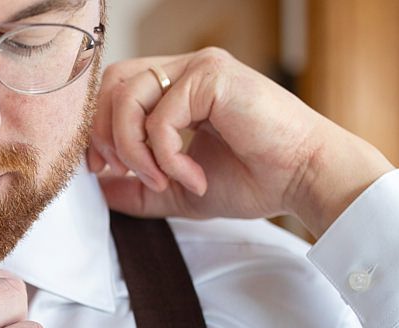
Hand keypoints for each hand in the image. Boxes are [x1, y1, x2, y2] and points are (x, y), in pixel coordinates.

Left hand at [88, 48, 393, 236]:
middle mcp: (188, 69)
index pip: (116, 91)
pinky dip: (167, 157)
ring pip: (128, 98)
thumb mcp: (178, 190)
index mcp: (179, 87)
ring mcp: (200, 68)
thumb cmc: (254, 180)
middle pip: (113, 85)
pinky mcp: (212, 76)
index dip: (99, 130)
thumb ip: (136, 187)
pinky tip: (193, 177)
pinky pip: (160, 118)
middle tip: (125, 173)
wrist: (303, 179)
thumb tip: (96, 187)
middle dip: (107, 136)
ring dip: (135, 150)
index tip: (106, 170)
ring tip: (164, 181)